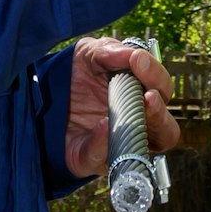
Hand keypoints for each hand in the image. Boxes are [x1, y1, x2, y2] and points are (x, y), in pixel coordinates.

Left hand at [61, 36, 181, 182]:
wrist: (44, 95)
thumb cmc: (78, 74)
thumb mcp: (91, 54)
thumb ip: (112, 51)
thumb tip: (134, 56)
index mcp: (140, 98)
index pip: (163, 95)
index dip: (159, 80)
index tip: (140, 63)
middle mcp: (135, 126)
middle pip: (167, 131)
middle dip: (159, 113)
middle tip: (149, 96)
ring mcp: (115, 146)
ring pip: (142, 153)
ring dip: (139, 133)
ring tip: (130, 113)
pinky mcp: (89, 160)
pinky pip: (98, 159)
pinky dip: (102, 142)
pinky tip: (101, 125)